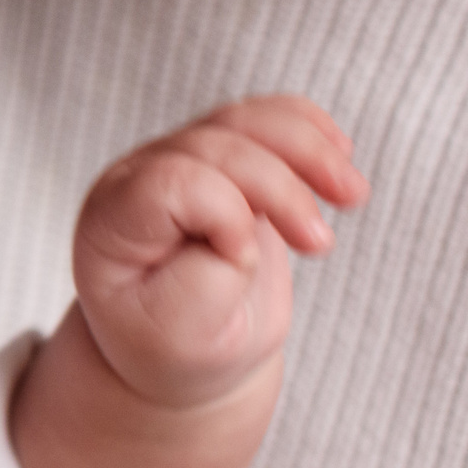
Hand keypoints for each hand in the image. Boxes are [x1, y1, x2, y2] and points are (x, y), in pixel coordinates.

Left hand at [75, 94, 366, 407]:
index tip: (242, 264)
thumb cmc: (174, 345)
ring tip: (353, 193)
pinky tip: (341, 151)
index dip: (222, 212)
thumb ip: (206, 279)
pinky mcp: (223, 161)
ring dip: (307, 148)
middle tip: (322, 245)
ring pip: (245, 121)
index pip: (170, 182)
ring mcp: (180, 161)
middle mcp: (139, 178)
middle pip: (216, 147)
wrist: (182, 348)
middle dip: (280, 186)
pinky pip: (263, 120)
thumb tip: (246, 226)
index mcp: (113, 220)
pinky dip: (306, 129)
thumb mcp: (181, 335)